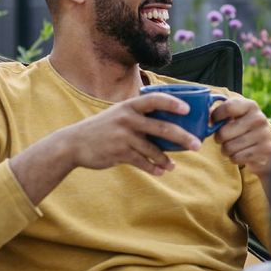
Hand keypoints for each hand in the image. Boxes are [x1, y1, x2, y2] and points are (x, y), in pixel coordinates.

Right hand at [66, 92, 202, 174]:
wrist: (74, 143)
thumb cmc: (102, 128)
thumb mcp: (118, 115)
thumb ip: (139, 116)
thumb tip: (168, 124)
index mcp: (129, 106)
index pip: (155, 99)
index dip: (172, 103)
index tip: (187, 109)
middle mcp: (128, 119)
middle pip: (163, 128)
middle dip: (183, 137)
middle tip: (197, 145)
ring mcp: (124, 137)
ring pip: (154, 150)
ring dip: (166, 160)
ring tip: (172, 166)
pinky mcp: (119, 153)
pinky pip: (143, 163)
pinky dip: (153, 168)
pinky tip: (160, 171)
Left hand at [211, 97, 270, 176]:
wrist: (263, 146)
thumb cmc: (241, 128)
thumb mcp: (233, 116)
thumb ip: (219, 112)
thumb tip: (204, 114)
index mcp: (250, 105)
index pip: (227, 108)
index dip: (215, 116)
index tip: (214, 121)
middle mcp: (259, 118)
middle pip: (223, 132)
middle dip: (219, 138)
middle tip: (224, 138)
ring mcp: (263, 135)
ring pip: (229, 147)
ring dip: (226, 150)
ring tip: (233, 146)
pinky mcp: (264, 151)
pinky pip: (236, 158)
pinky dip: (234, 158)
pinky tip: (241, 153)